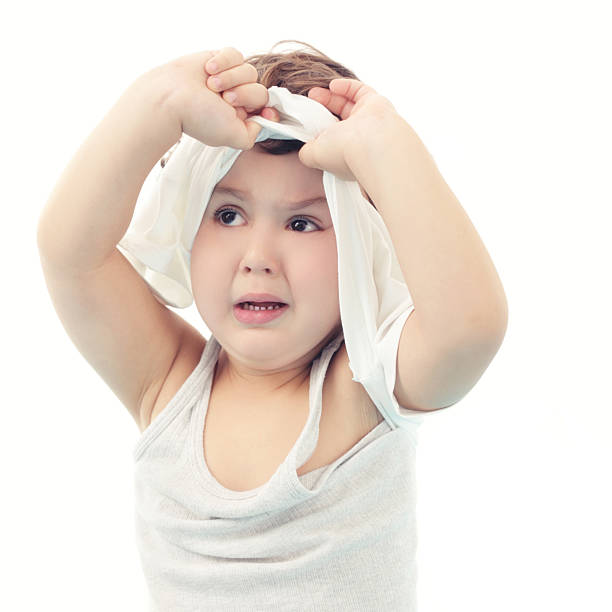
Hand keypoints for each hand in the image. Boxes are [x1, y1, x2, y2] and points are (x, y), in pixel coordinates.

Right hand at [161, 47, 279, 149]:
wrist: (171, 97)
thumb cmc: (199, 118)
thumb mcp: (233, 137)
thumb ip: (252, 135)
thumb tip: (262, 120)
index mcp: (240, 118)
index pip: (265, 110)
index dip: (269, 110)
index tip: (266, 112)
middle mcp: (236, 98)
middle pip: (260, 91)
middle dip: (244, 94)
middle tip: (224, 99)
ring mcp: (228, 78)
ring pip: (250, 71)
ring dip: (232, 77)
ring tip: (211, 84)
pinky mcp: (218, 59)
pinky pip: (235, 54)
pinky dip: (224, 60)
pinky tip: (208, 69)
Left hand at [298, 79, 399, 180]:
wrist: (371, 144)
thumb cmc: (343, 152)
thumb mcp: (314, 155)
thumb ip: (306, 152)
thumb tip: (303, 148)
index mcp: (344, 152)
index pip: (330, 138)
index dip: (317, 129)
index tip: (304, 121)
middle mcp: (357, 138)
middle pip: (337, 118)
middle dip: (321, 109)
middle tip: (308, 101)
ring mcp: (367, 121)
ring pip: (347, 104)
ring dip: (330, 96)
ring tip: (314, 92)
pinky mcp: (375, 104)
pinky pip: (359, 91)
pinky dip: (346, 86)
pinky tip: (333, 85)